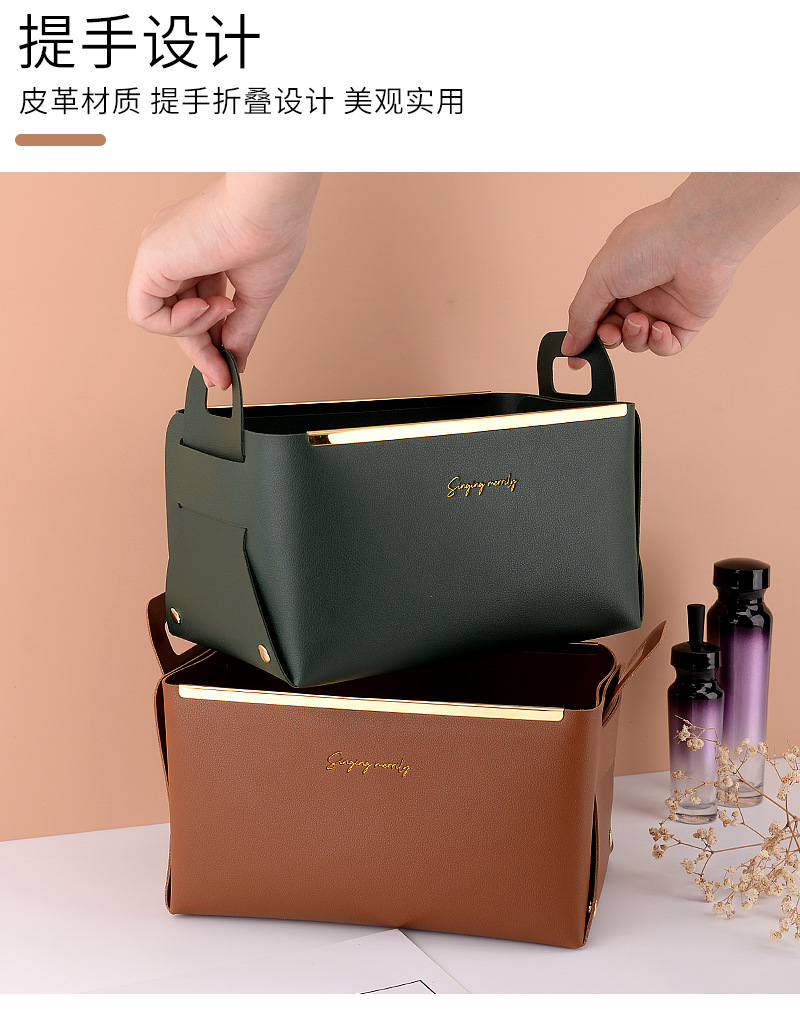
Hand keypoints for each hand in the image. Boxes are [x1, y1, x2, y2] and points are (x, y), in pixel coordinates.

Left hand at [127, 173, 320, 387]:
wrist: (271, 206)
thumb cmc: (273, 233)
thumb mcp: (255, 294)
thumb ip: (240, 330)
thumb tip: (235, 361)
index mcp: (197, 253)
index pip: (194, 309)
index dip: (209, 344)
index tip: (226, 370)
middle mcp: (173, 252)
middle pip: (176, 318)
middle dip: (202, 350)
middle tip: (223, 372)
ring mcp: (158, 254)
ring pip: (160, 319)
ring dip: (196, 330)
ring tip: (224, 308)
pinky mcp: (149, 259)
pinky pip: (145, 315)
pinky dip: (176, 324)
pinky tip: (204, 306)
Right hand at [563, 173, 799, 366]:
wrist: (697, 238)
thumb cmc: (649, 243)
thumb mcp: (599, 278)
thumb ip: (581, 315)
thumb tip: (570, 345)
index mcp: (616, 277)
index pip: (595, 314)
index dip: (585, 336)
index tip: (577, 357)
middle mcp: (640, 292)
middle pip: (615, 332)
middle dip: (610, 337)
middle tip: (610, 333)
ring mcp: (665, 306)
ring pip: (639, 341)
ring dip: (634, 336)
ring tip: (639, 320)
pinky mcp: (688, 320)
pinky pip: (667, 346)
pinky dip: (659, 343)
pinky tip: (659, 328)